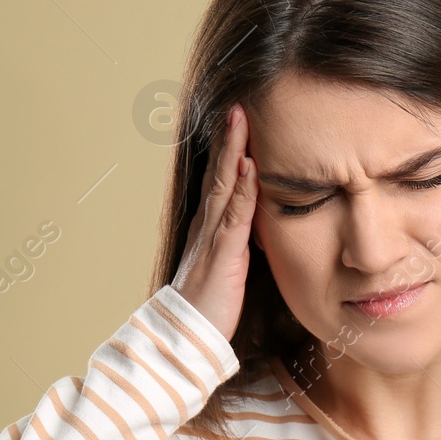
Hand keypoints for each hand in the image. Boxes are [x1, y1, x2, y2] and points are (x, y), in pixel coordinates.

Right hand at [171, 102, 257, 341]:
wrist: (185, 337)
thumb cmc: (208, 305)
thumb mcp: (228, 265)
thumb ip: (238, 241)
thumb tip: (255, 224)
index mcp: (210, 226)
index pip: (221, 179)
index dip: (230, 148)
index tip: (239, 118)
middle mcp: (207, 225)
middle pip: (220, 172)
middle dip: (229, 137)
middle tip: (237, 102)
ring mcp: (212, 237)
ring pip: (225, 185)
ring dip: (234, 150)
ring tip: (241, 118)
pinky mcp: (223, 255)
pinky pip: (235, 217)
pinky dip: (244, 190)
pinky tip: (250, 167)